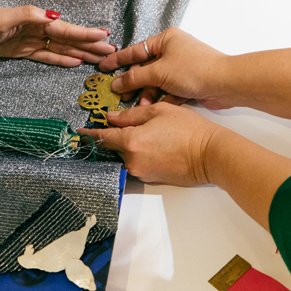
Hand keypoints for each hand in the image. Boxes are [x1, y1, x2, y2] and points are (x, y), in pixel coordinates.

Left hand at [0, 7, 114, 66]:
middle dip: (90, 44)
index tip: (104, 36)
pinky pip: (47, 55)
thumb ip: (27, 15)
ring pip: (61, 47)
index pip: (64, 28)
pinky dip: (62, 59)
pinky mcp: (23, 51)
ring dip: (81, 52)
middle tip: (112, 51)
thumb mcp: (0, 18)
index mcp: (34, 20)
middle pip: (68, 38)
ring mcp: (31, 40)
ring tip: (100, 58)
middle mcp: (36, 29)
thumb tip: (53, 15)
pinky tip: (76, 62)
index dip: (84, 33)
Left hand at [78, 102, 224, 185]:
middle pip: (114, 147)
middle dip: (115, 137)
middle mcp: (132, 160)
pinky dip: (140, 154)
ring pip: (126, 155)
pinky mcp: (152, 179)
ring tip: (147, 132)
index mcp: (131, 141)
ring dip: (129, 145)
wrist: (211, 154)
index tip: (79, 133)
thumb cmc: (188, 129)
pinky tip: (154, 144)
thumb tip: (111, 118)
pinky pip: (138, 163)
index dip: (90, 134)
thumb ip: (131, 114)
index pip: (103, 138)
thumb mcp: (158, 111)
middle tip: (122, 124)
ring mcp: (142, 172)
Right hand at [98, 27, 231, 106]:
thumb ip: (135, 78)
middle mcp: (173, 51)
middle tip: (120, 94)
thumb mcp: (159, 72)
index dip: (118, 60)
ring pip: (156, 82)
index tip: (103, 67)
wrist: (225, 83)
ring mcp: (181, 67)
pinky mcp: (188, 83)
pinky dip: (161, 98)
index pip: (135, 50)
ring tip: (141, 105)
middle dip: (134, 83)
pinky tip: (154, 107)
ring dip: (148, 94)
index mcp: (166, 39)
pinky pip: (168, 90)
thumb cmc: (195, 69)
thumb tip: (116, 83)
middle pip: (146, 68)